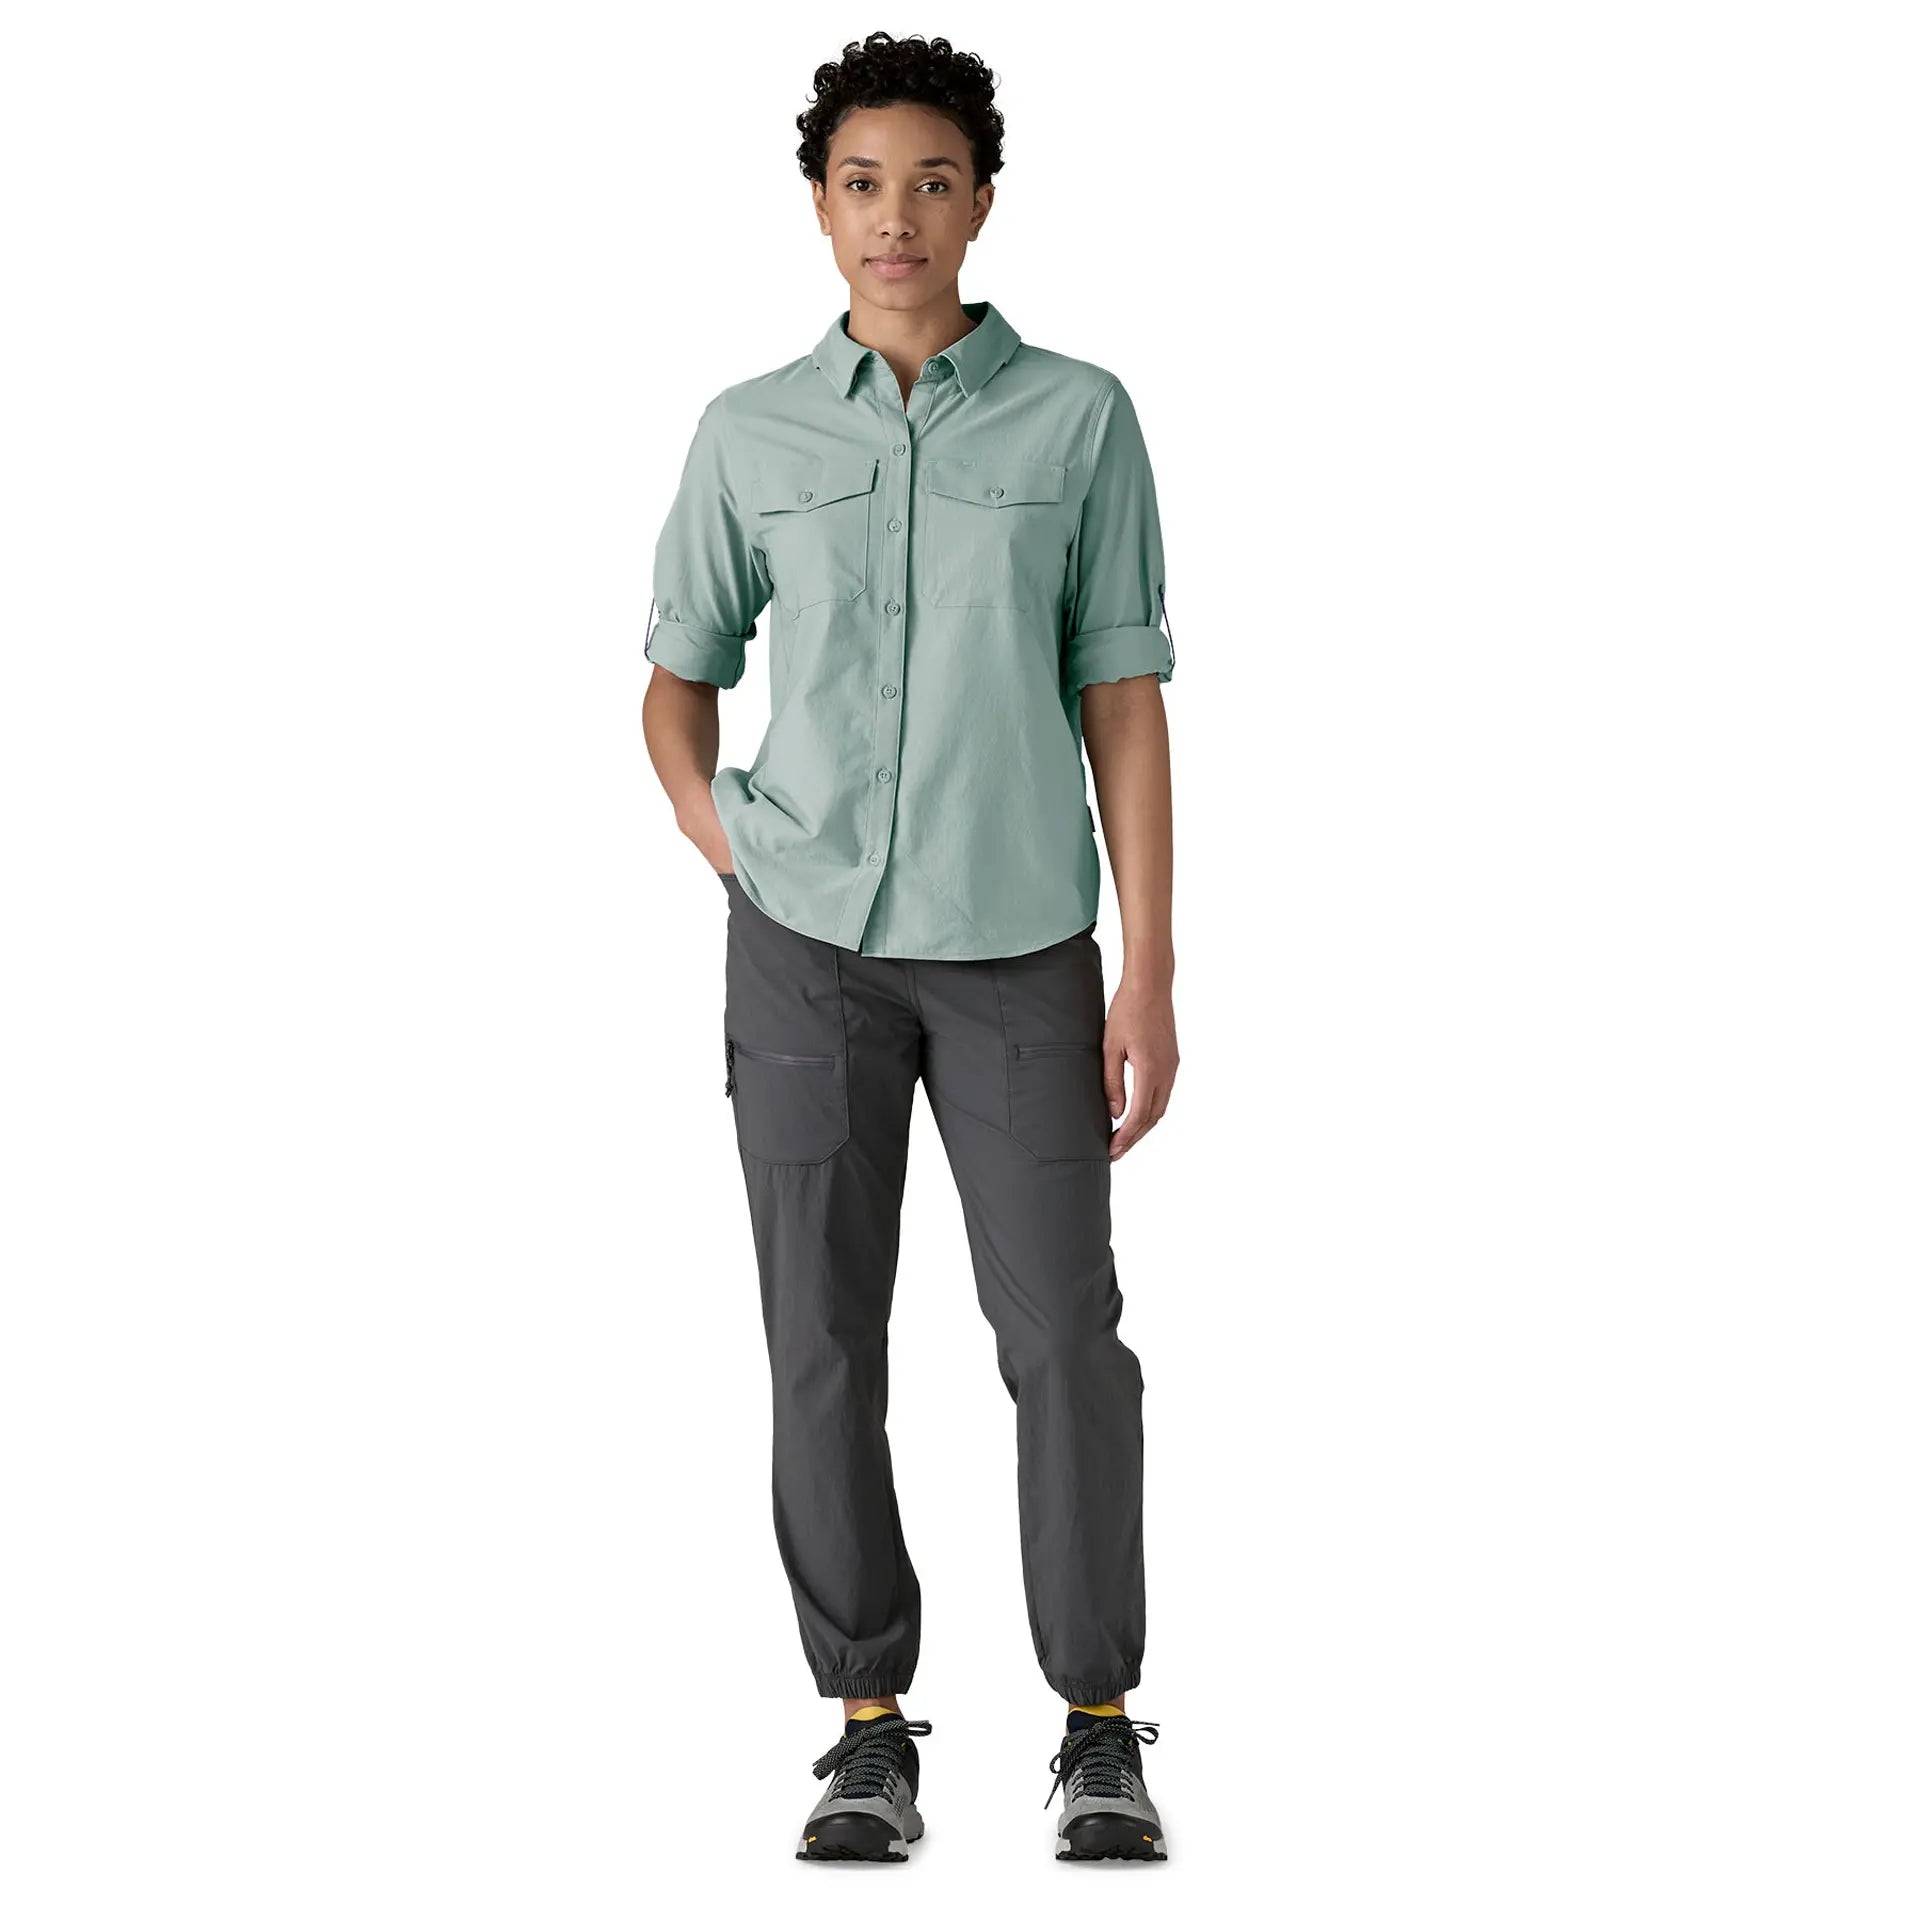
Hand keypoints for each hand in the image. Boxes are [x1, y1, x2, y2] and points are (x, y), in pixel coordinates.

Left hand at [1102, 976, 1177, 1159]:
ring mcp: (1172, 1066)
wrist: (1151, 985)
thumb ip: (1112, 1081)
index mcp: (1150, 1069)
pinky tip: (1137, 1114)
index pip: (1138, 1115)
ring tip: (1124, 1138)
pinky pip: (1164, 1094)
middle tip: (1115, 1153)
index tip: (1112, 1150)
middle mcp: (1166, 1072)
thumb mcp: (1110, 1047)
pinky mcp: (1172, 1061)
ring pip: (1160, 1107)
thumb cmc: (1126, 1011)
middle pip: (1153, 1117)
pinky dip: (1151, 1110)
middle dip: (1134, 1138)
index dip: (1125, 1136)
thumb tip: (1115, 1112)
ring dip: (1143, 1126)